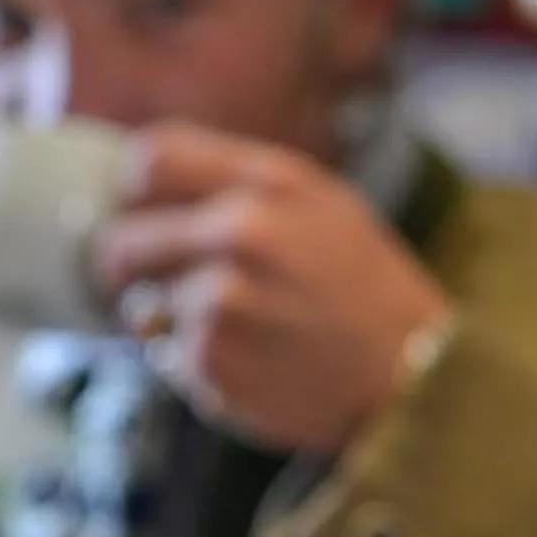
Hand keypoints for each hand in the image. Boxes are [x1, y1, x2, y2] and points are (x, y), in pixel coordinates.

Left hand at [88, 123, 452, 454]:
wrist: (414, 377)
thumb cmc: (361, 288)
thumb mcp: (321, 206)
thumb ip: (238, 186)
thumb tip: (135, 186)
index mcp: (271, 183)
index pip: (151, 159)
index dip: (131, 191)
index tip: (139, 213)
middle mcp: (243, 231)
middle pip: (122, 239)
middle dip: (127, 267)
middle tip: (154, 284)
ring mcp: (222, 297)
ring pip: (143, 304)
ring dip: (170, 320)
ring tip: (239, 328)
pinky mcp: (209, 357)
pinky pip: (166, 354)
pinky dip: (192, 362)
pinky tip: (247, 360)